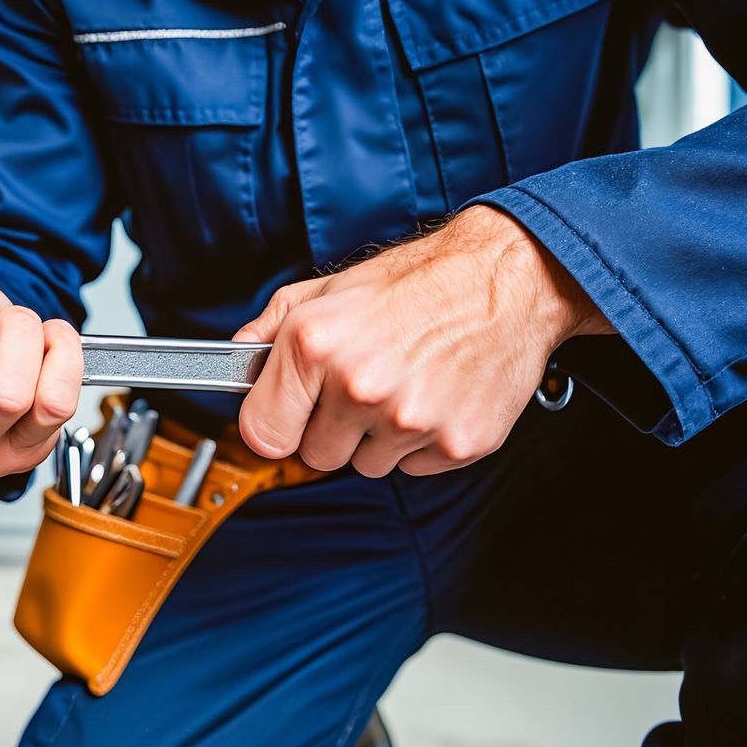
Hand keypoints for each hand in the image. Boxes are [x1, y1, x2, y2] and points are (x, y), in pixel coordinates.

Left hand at [234, 207, 610, 476]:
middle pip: (317, 456)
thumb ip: (272, 326)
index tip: (286, 418)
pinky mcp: (456, 443)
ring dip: (379, 435)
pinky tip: (435, 395)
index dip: (274, 426)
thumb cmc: (420, 282)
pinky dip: (422, 442)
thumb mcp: (330, 288)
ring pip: (368, 464)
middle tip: (362, 387)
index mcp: (316, 345)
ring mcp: (410, 419)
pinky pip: (415, 467)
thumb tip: (239, 359)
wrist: (507, 278)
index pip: (263, 434)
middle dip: (332, 428)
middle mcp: (360, 385)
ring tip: (404, 383)